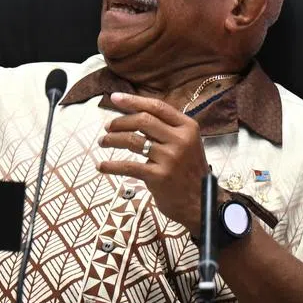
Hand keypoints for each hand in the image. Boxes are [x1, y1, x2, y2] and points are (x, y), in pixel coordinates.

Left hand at [95, 93, 210, 234]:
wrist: (201, 204)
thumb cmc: (188, 171)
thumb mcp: (186, 143)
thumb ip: (165, 128)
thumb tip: (133, 113)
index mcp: (187, 127)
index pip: (157, 107)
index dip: (133, 101)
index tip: (115, 98)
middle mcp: (180, 140)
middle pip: (142, 120)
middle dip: (119, 121)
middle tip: (107, 127)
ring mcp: (170, 158)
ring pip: (132, 140)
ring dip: (112, 140)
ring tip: (103, 142)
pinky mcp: (159, 176)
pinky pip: (128, 166)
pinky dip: (111, 165)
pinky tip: (102, 166)